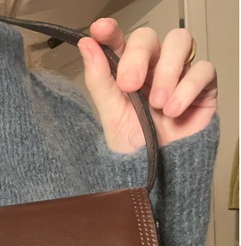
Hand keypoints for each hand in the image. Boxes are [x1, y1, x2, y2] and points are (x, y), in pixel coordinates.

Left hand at [78, 18, 217, 152]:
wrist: (155, 171)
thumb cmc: (133, 143)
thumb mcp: (110, 114)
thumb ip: (98, 79)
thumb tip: (86, 44)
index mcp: (126, 70)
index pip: (119, 41)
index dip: (111, 31)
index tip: (101, 30)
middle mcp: (152, 66)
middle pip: (149, 37)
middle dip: (137, 57)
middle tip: (129, 85)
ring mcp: (178, 73)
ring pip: (180, 41)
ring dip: (166, 71)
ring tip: (157, 104)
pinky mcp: (203, 86)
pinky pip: (203, 69)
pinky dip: (188, 88)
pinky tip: (173, 111)